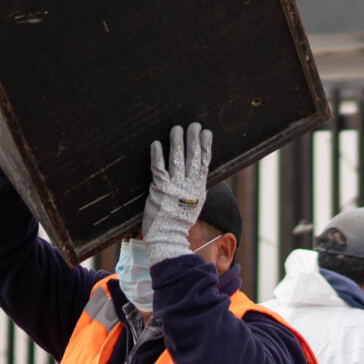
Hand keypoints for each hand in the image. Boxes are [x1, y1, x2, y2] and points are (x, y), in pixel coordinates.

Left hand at [140, 120, 211, 251]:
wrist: (168, 238)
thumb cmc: (178, 223)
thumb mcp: (193, 205)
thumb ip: (195, 190)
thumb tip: (197, 175)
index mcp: (199, 189)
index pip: (204, 163)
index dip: (206, 146)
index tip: (207, 132)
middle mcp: (189, 186)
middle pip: (193, 158)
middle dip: (194, 139)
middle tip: (194, 125)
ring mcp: (175, 187)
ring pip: (177, 160)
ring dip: (177, 142)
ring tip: (176, 128)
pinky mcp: (160, 190)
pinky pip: (159, 169)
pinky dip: (158, 155)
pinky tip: (156, 144)